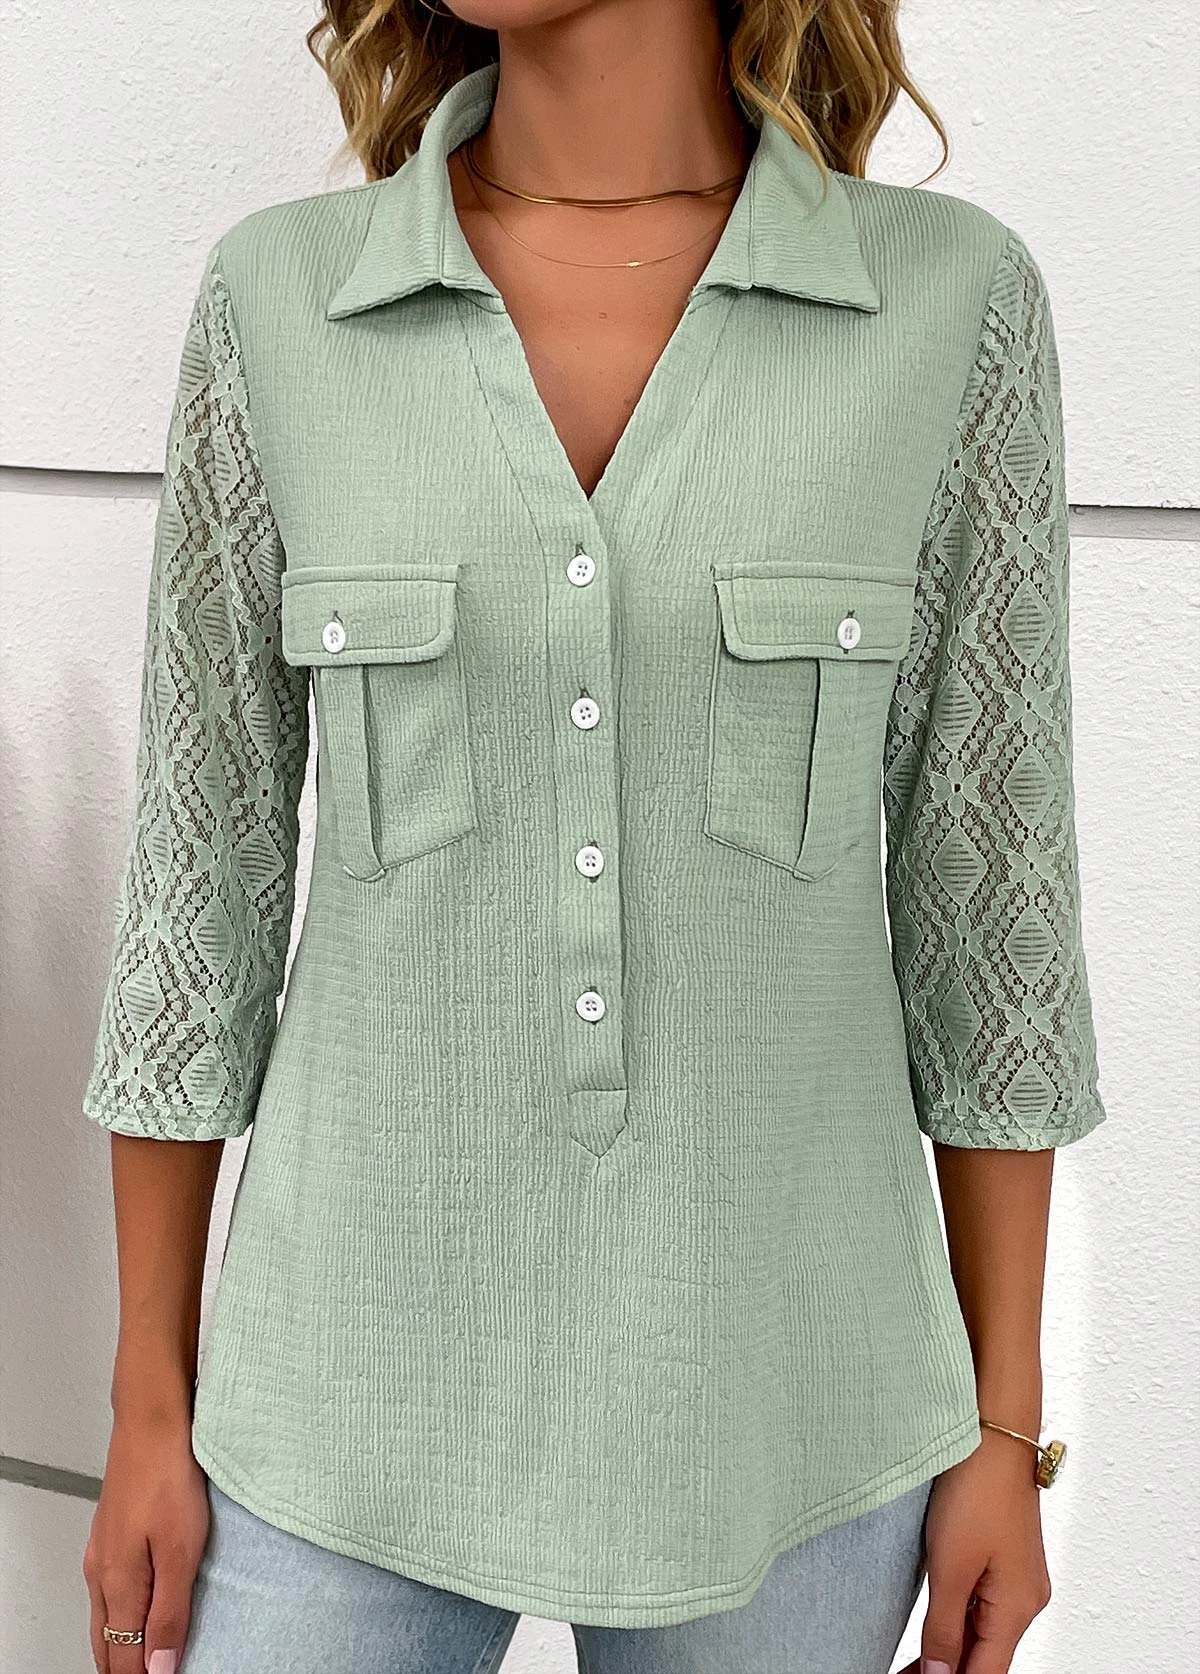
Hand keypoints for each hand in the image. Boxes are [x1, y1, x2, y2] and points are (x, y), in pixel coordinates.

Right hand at [83, 1413, 209, 1673]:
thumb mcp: (182, 1551)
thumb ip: (170, 1613)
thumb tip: (158, 1669)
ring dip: (120, 1644)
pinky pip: (110, 1590)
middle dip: (123, 1668)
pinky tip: (139, 1609)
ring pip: (106, 1617)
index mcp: (118, 1584)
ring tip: (142, 1660)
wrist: (152, 1421)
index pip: (122, 1658)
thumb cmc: (169, 1475)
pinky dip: (122, 1614)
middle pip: (107, 1643)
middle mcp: (102, 1572)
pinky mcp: (112, 1532)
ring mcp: (103, 1551)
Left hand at [912, 1427, 1052, 1672]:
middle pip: (986, 1658)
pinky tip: (935, 1630)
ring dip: (951, 1651)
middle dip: (945, 1671)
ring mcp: (1018, 1580)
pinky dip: (959, 1624)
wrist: (995, 1433)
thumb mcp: (950, 1566)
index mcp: (1017, 1608)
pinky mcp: (1007, 1560)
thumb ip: (945, 1628)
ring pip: (983, 1634)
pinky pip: (984, 1607)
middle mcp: (1026, 1600)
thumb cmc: (976, 1490)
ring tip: (911, 1662)